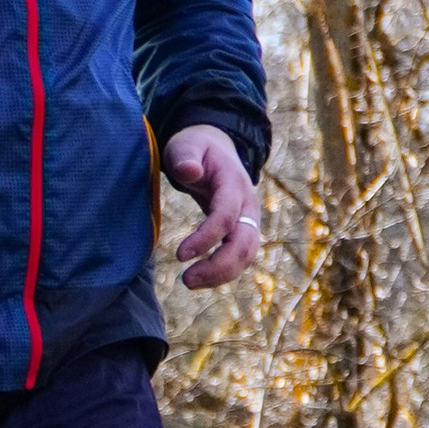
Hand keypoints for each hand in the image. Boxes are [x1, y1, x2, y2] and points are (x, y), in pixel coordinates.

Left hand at [162, 125, 260, 290]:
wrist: (216, 149)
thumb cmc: (196, 148)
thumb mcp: (186, 145)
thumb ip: (186, 157)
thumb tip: (189, 172)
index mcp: (234, 184)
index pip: (226, 216)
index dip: (206, 238)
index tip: (179, 255)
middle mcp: (248, 205)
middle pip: (245, 243)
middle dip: (219, 266)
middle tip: (186, 280)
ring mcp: (249, 220)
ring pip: (246, 255)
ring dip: (221, 274)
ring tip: (189, 282)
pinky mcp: (243, 231)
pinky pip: (240, 257)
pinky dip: (222, 272)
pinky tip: (198, 278)